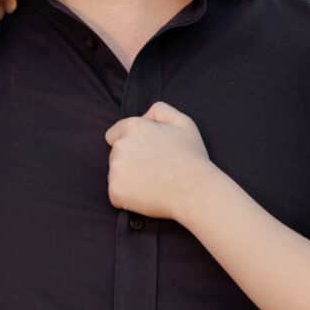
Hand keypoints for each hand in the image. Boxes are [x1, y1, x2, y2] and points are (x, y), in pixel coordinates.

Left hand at [104, 101, 213, 219]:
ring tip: (153, 183)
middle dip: (129, 161)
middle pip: (115, 155)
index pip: (114, 134)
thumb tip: (143, 116)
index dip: (130, 145)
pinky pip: (116, 195)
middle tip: (153, 170)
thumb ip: (159, 111)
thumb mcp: (182, 122)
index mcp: (133, 127)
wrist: (195, 191)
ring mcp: (116, 169)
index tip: (144, 155)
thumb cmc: (191, 158)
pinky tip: (147, 195)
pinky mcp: (115, 191)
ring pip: (116, 175)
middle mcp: (120, 146)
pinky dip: (128, 198)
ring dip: (128, 180)